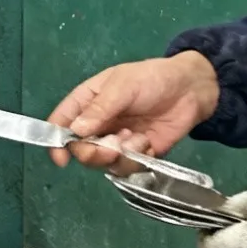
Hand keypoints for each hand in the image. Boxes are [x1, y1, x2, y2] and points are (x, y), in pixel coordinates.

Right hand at [46, 52, 220, 171]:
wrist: (190, 90)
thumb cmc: (152, 79)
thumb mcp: (123, 86)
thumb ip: (99, 108)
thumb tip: (75, 131)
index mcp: (87, 102)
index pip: (61, 123)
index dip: (56, 141)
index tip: (61, 158)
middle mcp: (97, 124)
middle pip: (80, 149)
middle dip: (93, 153)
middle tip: (111, 148)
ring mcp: (116, 141)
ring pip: (103, 163)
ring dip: (119, 155)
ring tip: (137, 138)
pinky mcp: (136, 154)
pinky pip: (127, 168)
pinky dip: (137, 158)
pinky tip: (148, 142)